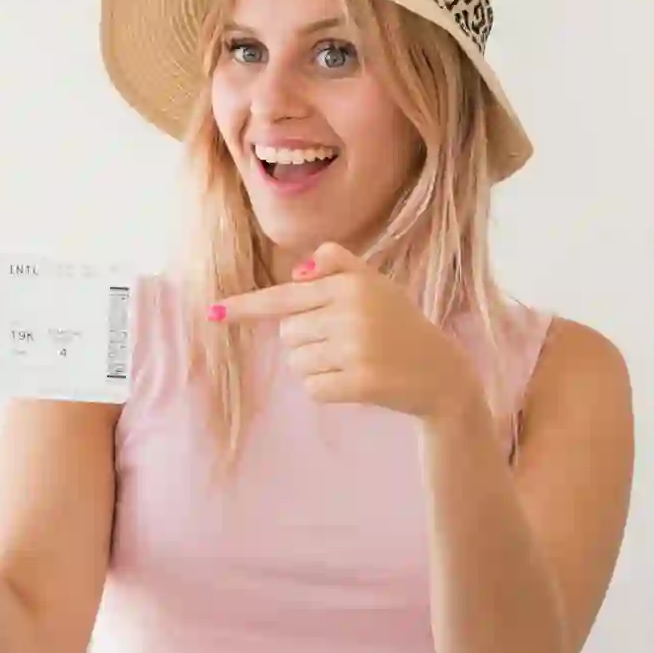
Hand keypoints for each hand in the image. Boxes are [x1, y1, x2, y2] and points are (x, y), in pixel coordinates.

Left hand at [211, 242, 478, 420]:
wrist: (441, 373)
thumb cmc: (399, 323)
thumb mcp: (374, 282)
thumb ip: (336, 264)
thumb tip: (296, 275)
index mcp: (351, 285)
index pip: (284, 296)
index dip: (245, 307)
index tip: (212, 313)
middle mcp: (352, 313)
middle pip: (287, 333)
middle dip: (307, 339)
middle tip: (346, 340)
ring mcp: (355, 350)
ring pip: (297, 362)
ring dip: (316, 365)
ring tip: (353, 359)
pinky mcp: (359, 384)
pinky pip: (312, 388)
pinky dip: (327, 388)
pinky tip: (356, 381)